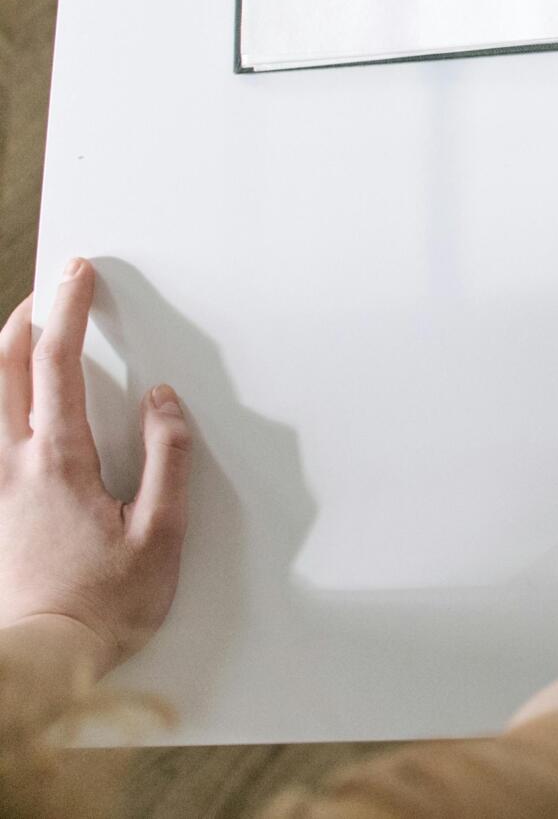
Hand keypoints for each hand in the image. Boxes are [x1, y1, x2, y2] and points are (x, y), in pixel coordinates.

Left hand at [0, 258, 191, 675]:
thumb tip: (163, 402)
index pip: (57, 363)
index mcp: (59, 462)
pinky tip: (11, 403)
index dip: (69, 309)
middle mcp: (13, 464)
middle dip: (27, 317)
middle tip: (53, 289)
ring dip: (5, 355)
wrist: (43, 658)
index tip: (79, 273)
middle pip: (4, 367)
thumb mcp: (161, 534)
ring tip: (28, 333)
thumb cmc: (105, 605)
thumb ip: (167, 458)